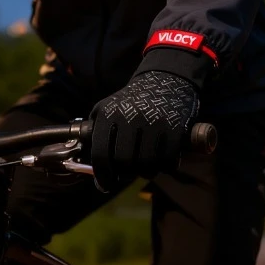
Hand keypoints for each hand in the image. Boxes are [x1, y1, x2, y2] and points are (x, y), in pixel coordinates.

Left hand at [90, 71, 198, 190]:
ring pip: (146, 163)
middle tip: (127, 173)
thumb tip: (90, 165)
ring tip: (144, 168)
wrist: (166, 79)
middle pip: (124, 161)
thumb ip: (95, 130)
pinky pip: (167, 159)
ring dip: (145, 172)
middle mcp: (130, 118)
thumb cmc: (133, 101)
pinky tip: (161, 162)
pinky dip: (164, 166)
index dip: (102, 174)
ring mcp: (153, 123)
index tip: (105, 185)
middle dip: (124, 173)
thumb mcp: (108, 107)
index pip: (100, 153)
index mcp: (109, 115)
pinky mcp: (175, 128)